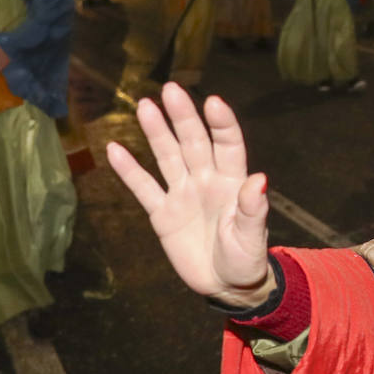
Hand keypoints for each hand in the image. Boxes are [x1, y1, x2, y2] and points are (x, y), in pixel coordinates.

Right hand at [106, 84, 273, 306]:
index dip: (222, 124)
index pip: (228, 145)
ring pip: (168, 156)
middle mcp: (206, 180)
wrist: (225, 284)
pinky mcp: (162, 213)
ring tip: (144, 106)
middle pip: (194, 142)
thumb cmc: (245, 259)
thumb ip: (253, 209)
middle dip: (183, 117)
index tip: (213, 103)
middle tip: (171, 89)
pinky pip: (144, 188)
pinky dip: (129, 170)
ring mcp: (183, 193)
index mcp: (232, 182)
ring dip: (157, 132)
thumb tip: (260, 178)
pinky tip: (114, 149)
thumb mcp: (251, 238)